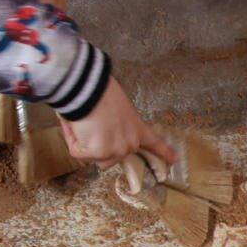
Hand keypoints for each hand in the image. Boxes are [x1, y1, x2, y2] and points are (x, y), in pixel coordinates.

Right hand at [61, 80, 177, 169]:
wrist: (89, 87)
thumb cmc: (99, 92)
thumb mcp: (117, 112)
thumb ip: (117, 128)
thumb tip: (102, 134)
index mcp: (137, 129)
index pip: (153, 143)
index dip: (164, 152)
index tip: (174, 159)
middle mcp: (130, 144)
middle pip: (109, 158)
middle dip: (96, 146)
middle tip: (91, 126)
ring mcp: (115, 150)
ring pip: (92, 157)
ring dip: (84, 144)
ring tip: (85, 123)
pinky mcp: (98, 152)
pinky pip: (78, 152)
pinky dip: (72, 139)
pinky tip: (79, 124)